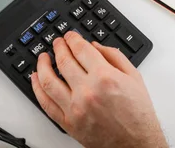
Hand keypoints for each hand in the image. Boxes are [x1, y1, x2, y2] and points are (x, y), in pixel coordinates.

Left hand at [31, 32, 166, 147]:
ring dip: (42, 65)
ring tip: (43, 57)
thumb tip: (94, 46)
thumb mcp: (134, 77)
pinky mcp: (68, 123)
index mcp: (105, 77)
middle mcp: (87, 91)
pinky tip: (36, 79)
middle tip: (58, 42)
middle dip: (59, 47)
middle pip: (64, 61)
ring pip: (48, 80)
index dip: (73, 39)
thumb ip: (114, 56)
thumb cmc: (138, 114)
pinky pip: (46, 103)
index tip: (70, 36)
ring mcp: (75, 108)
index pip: (81, 49)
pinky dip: (37, 88)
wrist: (136, 144)